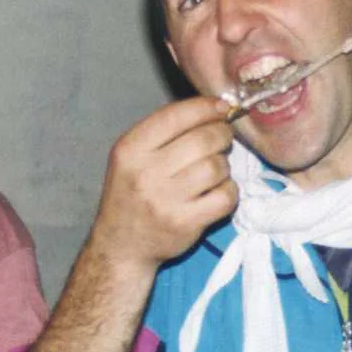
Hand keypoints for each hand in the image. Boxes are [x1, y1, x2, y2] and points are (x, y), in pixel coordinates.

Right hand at [86, 96, 236, 272]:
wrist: (121, 244)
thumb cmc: (131, 193)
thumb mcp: (132, 156)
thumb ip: (164, 131)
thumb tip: (215, 107)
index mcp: (130, 150)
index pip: (175, 115)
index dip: (206, 107)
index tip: (222, 107)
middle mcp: (145, 173)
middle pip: (202, 140)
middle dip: (222, 134)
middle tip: (223, 138)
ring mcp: (166, 200)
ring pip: (216, 167)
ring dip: (224, 165)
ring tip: (215, 170)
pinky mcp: (185, 223)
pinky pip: (225, 196)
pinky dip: (229, 191)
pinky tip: (219, 191)